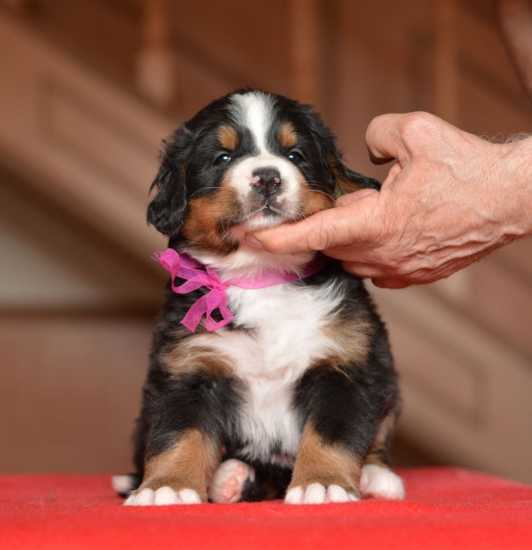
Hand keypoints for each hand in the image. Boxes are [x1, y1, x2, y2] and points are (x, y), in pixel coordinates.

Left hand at [248, 112, 530, 287]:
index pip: (313, 234)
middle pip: (332, 245)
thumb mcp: (417, 132)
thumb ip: (376, 134)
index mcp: (375, 223)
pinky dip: (371, 249)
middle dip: (331, 224)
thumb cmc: (468, 169)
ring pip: (353, 257)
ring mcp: (399, 271)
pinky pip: (376, 268)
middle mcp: (382, 255)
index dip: (277, 238)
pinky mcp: (414, 277)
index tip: (250, 239)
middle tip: (353, 198)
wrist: (512, 201)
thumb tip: (367, 148)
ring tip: (380, 210)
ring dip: (352, 236)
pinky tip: (392, 229)